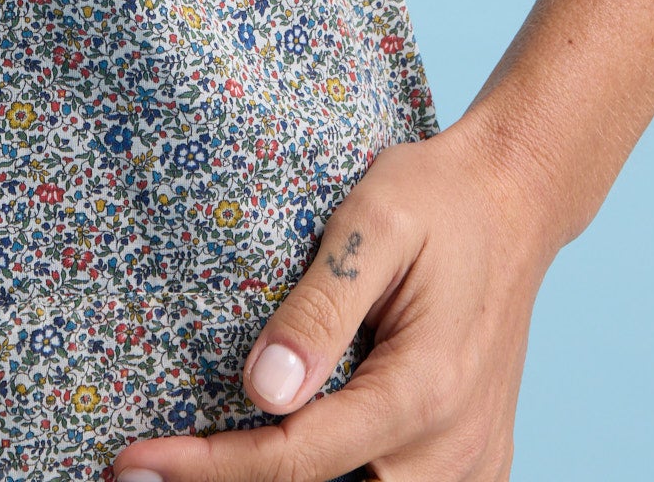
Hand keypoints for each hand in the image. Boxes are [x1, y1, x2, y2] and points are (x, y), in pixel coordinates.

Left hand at [110, 118, 558, 481]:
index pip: (297, 459)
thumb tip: (260, 390)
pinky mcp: (479, 465)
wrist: (517, 200)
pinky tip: (293, 458)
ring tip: (212, 458)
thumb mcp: (374, 220)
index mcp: (423, 389)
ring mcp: (473, 465)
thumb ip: (320, 307)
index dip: (208, 468)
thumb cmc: (437, 199)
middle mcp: (453, 448)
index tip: (135, 463)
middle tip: (154, 468)